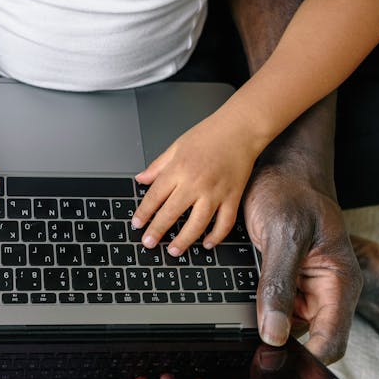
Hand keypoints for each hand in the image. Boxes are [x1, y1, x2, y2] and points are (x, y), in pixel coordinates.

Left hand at [133, 113, 258, 256]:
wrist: (241, 128)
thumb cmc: (209, 133)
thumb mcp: (176, 146)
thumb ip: (157, 166)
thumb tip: (140, 179)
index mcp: (178, 169)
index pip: (155, 196)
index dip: (144, 212)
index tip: (137, 224)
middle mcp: (195, 183)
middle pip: (171, 213)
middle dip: (157, 231)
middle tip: (148, 243)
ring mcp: (215, 192)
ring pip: (197, 224)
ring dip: (184, 240)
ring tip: (173, 251)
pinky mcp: (233, 196)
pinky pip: (224, 223)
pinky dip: (216, 236)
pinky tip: (207, 243)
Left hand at [243, 166, 361, 363]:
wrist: (276, 166)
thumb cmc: (289, 190)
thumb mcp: (282, 234)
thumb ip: (278, 284)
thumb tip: (274, 334)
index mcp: (338, 283)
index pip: (330, 343)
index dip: (302, 357)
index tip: (269, 358)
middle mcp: (324, 291)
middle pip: (303, 340)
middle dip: (276, 344)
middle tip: (242, 340)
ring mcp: (302, 288)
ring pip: (282, 326)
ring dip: (260, 326)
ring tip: (233, 317)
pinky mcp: (282, 281)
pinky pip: (269, 307)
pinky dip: (253, 309)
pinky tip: (232, 303)